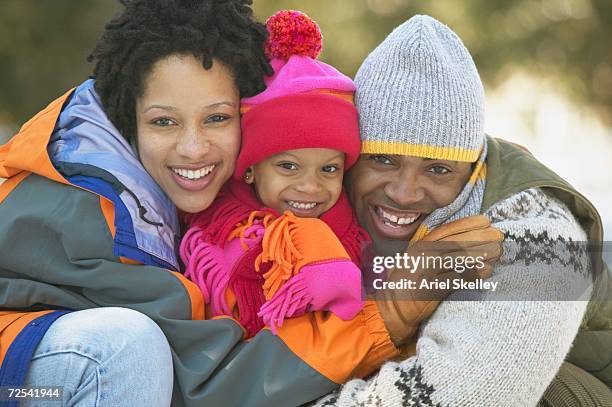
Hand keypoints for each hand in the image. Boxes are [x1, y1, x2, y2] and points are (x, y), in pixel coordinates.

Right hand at [371, 215, 503, 345]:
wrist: (391, 308)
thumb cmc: (406, 285)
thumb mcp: (417, 262)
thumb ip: (436, 253)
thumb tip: (465, 245)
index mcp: (419, 246)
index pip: (446, 230)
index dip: (467, 224)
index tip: (486, 220)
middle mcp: (421, 255)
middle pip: (455, 242)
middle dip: (479, 237)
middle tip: (499, 236)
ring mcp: (424, 270)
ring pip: (456, 257)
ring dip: (479, 254)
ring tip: (497, 252)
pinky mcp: (429, 288)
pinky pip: (455, 278)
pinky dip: (472, 274)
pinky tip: (486, 271)